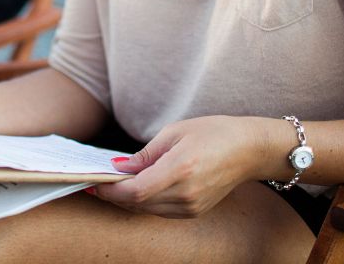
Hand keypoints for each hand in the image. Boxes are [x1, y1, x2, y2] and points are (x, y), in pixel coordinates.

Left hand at [90, 116, 263, 217]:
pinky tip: (135, 187)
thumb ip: (145, 154)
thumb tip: (119, 167)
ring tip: (112, 183)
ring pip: (147, 210)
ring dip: (126, 199)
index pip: (135, 191)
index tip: (93, 181)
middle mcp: (186, 194)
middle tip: (96, 181)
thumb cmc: (213, 133)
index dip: (110, 190)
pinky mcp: (195, 211)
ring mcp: (192, 206)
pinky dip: (144, 201)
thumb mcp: (175, 132)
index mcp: (180, 169)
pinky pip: (160, 210)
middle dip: (113, 194)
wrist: (249, 150)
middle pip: (137, 203)